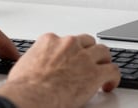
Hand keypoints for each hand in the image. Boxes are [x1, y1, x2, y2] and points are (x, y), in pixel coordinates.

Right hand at [0, 33, 120, 107]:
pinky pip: (113, 70)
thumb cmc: (24, 87)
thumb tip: (33, 66)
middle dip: (89, 52)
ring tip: (103, 71)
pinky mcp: (95, 73)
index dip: (71, 51)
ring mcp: (84, 57)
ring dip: (103, 61)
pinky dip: (113, 78)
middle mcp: (69, 44)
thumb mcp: (24, 64)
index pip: (66, 40)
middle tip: (90, 63)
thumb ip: (36, 59)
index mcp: (51, 41)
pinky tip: (109, 85)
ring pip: (103, 52)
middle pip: (87, 42)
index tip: (71, 59)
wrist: (31, 96)